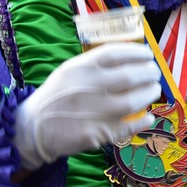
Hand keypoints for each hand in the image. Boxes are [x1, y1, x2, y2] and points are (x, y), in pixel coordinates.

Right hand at [12, 43, 160, 170]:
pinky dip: (143, 121)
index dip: (137, 52)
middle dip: (149, 73)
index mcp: (79, 68)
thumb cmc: (57, 95)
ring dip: (149, 94)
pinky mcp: (96, 134)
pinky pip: (128, 126)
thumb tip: (133, 56)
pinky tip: (149, 117)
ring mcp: (92, 112)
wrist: (32, 129)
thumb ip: (96, 63)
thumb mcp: (70, 70)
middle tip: (154, 74)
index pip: (115, 53)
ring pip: (133, 101)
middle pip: (130, 76)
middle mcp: (87, 87)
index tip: (148, 54)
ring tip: (153, 91)